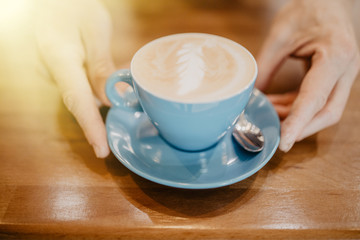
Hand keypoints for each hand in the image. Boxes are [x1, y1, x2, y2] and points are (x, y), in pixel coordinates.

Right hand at [35, 0, 114, 157]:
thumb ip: (100, 64)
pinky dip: (96, 90)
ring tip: (125, 97)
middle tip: (127, 120)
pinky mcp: (59, 72)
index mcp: (59, 57)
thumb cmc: (74, 6)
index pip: (77, 100)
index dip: (90, 127)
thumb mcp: (94, 27)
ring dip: (102, 99)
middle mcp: (51, 70)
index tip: (102, 150)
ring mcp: (52, 72)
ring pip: (81, 96)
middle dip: (101, 117)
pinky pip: (79, 87)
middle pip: (79, 103)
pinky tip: (112, 85)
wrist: (52, 1)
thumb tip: (110, 99)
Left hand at [256, 0, 359, 151]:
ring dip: (296, 118)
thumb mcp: (280, 35)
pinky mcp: (336, 77)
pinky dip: (298, 107)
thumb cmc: (308, 8)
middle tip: (273, 136)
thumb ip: (265, 67)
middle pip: (328, 112)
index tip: (283, 142)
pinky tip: (276, 105)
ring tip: (267, 113)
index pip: (316, 98)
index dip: (298, 123)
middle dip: (301, 128)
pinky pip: (319, 100)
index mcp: (335, 55)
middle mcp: (346, 69)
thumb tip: (252, 97)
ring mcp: (344, 74)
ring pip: (324, 110)